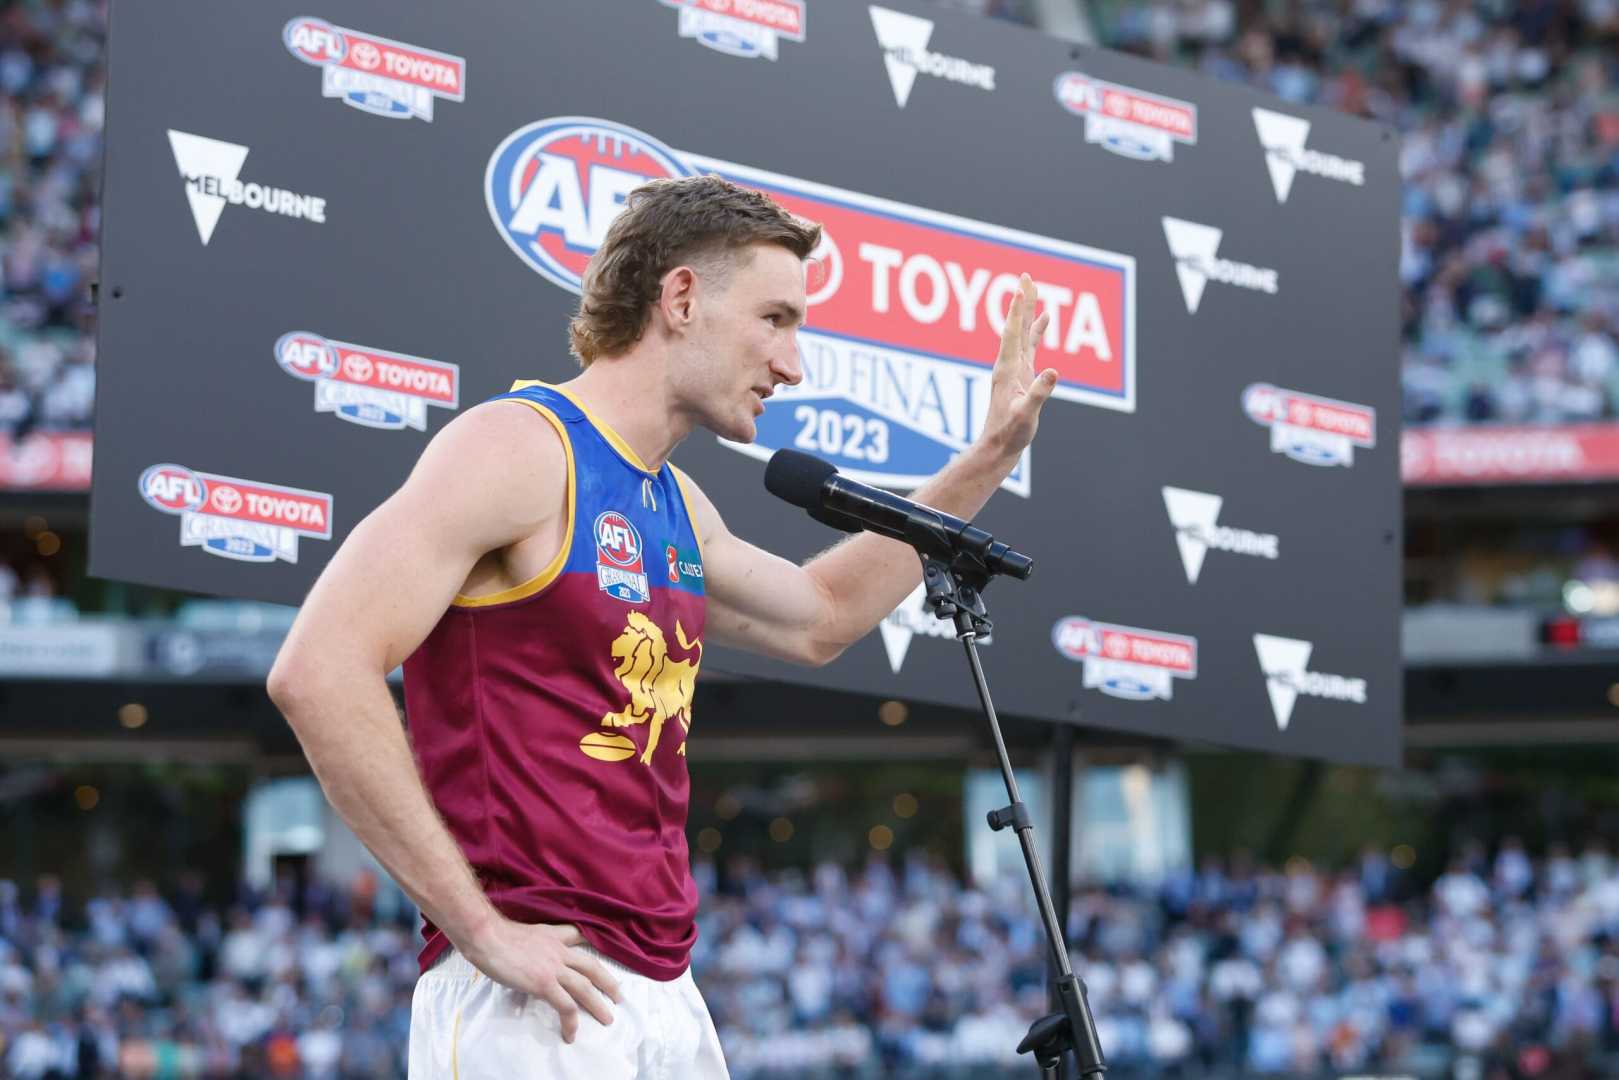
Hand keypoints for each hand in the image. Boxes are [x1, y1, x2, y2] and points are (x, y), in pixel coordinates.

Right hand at [458, 917, 621, 1041]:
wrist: (486, 936)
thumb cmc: (495, 935)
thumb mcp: (523, 933)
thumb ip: (534, 945)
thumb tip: (529, 959)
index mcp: (553, 936)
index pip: (578, 936)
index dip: (592, 944)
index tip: (601, 953)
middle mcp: (559, 950)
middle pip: (592, 966)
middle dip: (607, 981)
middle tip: (618, 995)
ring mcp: (554, 967)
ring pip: (585, 987)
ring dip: (598, 1004)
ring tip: (607, 1018)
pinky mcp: (544, 983)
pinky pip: (565, 1005)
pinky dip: (571, 1021)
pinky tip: (571, 1033)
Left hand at [980, 273, 1057, 460]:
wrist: (999, 447)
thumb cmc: (1010, 433)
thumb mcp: (1026, 414)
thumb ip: (1039, 393)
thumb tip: (1053, 371)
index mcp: (1008, 369)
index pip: (1014, 332)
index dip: (1018, 309)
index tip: (1021, 286)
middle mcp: (1009, 364)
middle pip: (1017, 326)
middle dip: (1023, 301)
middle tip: (1027, 276)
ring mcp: (1014, 369)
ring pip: (1024, 333)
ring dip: (1029, 312)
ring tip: (1034, 291)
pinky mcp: (1021, 375)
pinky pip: (1030, 346)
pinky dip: (1037, 331)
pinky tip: (1044, 322)